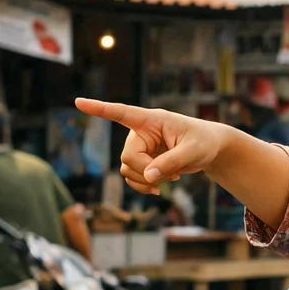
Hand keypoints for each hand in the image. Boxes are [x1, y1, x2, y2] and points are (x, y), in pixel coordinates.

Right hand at [75, 98, 231, 195]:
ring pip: (127, 169)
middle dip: (146, 171)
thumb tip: (148, 177)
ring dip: (146, 180)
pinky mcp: (143, 161)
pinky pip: (132, 178)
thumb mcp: (192, 152)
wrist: (209, 150)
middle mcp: (141, 132)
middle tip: (171, 175)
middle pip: (128, 157)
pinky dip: (144, 185)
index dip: (100, 109)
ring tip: (171, 178)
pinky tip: (160, 186)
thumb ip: (171, 162)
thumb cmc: (203, 142)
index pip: (122, 112)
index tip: (79, 102)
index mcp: (152, 120)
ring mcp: (140, 147)